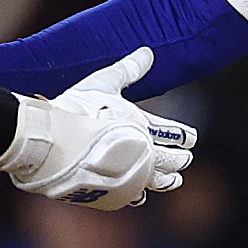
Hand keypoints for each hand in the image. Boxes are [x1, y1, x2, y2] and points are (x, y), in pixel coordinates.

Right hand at [0, 48, 196, 208]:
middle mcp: (140, 151)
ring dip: (166, 180)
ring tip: (174, 181)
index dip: (182, 136)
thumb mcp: (104, 83)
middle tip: (185, 160)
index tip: (192, 138)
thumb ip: (128, 69)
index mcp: (141, 125)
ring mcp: (128, 173)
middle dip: (178, 159)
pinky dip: (138, 194)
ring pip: (155, 181)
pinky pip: (131, 195)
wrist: (55, 142)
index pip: (170, 132)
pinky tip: (139, 195)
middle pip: (167, 159)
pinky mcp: (113, 190)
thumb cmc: (78, 109)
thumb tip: (148, 51)